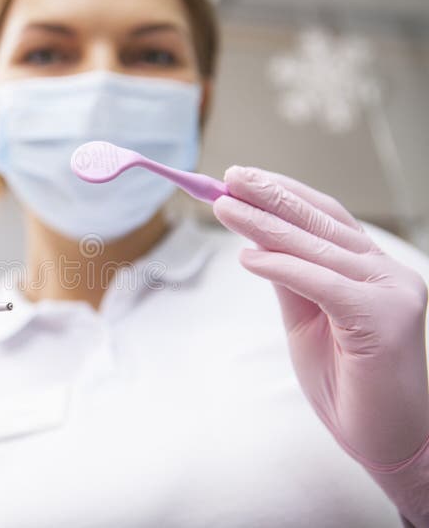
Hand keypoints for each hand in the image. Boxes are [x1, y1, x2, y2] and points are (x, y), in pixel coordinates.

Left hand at [213, 166, 428, 523]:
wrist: (385, 439)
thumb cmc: (348, 382)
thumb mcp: (307, 321)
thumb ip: (291, 281)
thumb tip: (257, 243)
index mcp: (371, 269)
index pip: (326, 217)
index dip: (284, 194)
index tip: (241, 179)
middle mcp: (387, 273)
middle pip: (321, 222)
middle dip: (270, 196)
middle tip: (228, 177)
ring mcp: (392, 293)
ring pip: (319, 248)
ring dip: (264, 225)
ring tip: (224, 208)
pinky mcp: (384, 319)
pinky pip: (323, 284)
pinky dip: (282, 267)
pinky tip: (248, 257)